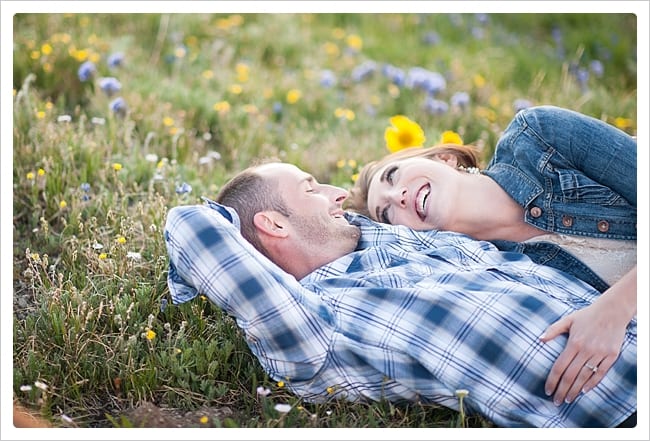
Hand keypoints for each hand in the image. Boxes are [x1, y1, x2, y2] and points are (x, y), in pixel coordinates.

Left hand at [540, 266, 635, 404]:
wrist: (612, 311)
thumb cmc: (587, 315)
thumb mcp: (568, 320)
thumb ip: (553, 330)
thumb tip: (539, 339)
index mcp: (574, 342)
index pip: (560, 366)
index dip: (552, 380)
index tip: (547, 390)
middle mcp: (586, 350)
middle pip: (571, 375)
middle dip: (562, 390)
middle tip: (556, 401)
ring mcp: (600, 353)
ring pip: (585, 377)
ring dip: (575, 390)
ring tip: (568, 399)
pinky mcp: (611, 355)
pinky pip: (601, 373)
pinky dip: (593, 383)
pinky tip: (584, 391)